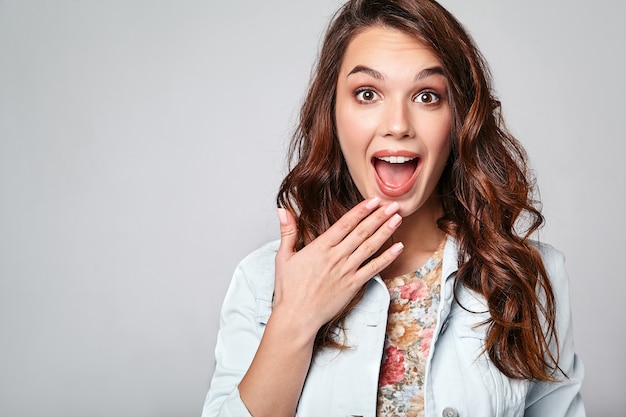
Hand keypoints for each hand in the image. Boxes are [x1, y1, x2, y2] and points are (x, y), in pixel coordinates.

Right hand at [273, 197, 402, 334]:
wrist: (296, 316)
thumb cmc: (289, 289)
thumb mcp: (283, 257)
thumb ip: (287, 232)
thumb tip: (282, 210)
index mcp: (320, 247)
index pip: (345, 223)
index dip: (361, 210)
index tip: (373, 200)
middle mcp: (336, 257)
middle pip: (361, 232)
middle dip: (379, 216)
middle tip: (393, 204)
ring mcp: (346, 271)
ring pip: (370, 247)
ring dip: (385, 231)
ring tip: (397, 218)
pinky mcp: (353, 285)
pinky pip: (374, 269)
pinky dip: (387, 258)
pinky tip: (398, 248)